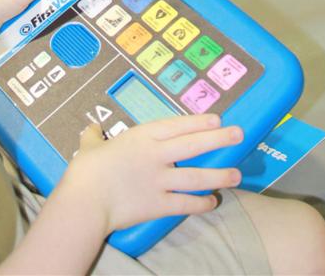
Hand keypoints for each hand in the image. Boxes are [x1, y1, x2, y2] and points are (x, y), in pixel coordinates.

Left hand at [0, 0, 67, 48]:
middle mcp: (25, 0)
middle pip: (48, 6)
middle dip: (61, 12)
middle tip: (81, 22)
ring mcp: (18, 17)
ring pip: (40, 22)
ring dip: (49, 27)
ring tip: (69, 36)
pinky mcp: (12, 32)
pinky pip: (30, 34)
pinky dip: (37, 37)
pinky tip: (48, 44)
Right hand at [59, 115, 242, 234]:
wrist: (85, 201)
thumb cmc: (87, 171)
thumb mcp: (90, 146)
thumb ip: (93, 136)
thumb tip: (90, 127)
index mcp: (142, 137)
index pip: (177, 126)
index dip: (199, 121)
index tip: (217, 119)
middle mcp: (156, 155)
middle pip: (193, 145)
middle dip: (219, 139)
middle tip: (239, 135)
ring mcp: (160, 181)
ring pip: (195, 176)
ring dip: (218, 175)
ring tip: (237, 174)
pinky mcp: (159, 205)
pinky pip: (185, 204)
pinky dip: (200, 204)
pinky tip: (213, 202)